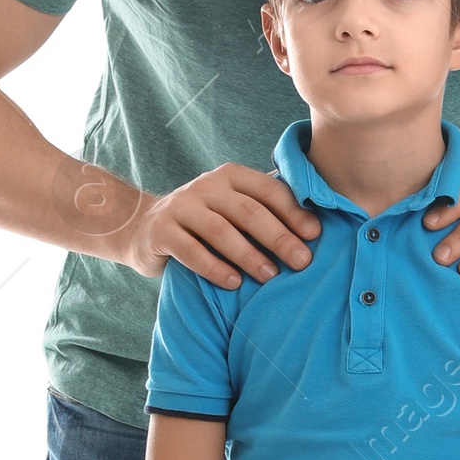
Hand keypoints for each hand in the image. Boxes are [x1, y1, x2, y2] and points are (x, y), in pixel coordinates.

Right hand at [127, 165, 321, 289]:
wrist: (144, 228)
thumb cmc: (204, 222)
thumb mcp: (231, 207)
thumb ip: (263, 210)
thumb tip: (315, 228)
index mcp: (230, 176)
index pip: (267, 190)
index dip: (293, 212)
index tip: (315, 235)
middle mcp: (205, 187)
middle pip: (248, 211)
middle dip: (278, 237)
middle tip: (301, 261)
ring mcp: (181, 207)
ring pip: (220, 230)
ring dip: (248, 254)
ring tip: (270, 276)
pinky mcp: (161, 231)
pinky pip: (190, 251)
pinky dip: (214, 267)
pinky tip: (233, 283)